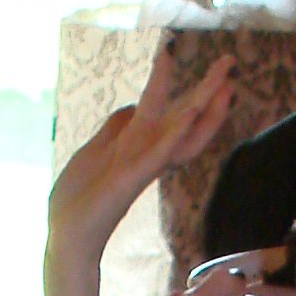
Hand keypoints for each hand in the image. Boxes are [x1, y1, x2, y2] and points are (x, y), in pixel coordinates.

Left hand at [46, 50, 234, 266]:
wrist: (66, 234)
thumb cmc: (78, 199)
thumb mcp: (94, 150)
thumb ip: (113, 130)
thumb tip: (130, 107)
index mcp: (139, 149)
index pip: (175, 118)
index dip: (188, 92)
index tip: (206, 66)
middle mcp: (146, 156)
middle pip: (187, 120)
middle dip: (207, 91)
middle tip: (229, 61)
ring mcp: (141, 167)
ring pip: (180, 134)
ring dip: (202, 108)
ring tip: (223, 84)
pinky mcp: (131, 179)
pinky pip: (157, 155)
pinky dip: (174, 136)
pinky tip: (189, 116)